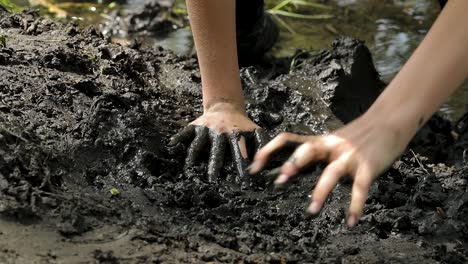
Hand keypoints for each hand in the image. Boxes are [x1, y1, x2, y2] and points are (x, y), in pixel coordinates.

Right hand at [169, 102, 267, 185]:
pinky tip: (171, 146)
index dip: (241, 165)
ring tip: (190, 167)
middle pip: (217, 150)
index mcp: (236, 134)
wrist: (225, 106)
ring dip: (194, 155)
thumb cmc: (242, 125)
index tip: (243, 179)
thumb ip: (262, 145)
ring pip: (199, 143)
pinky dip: (178, 138)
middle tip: (212, 180)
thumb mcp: (255, 131)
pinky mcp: (195, 126)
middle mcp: (220, 132)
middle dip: (215, 164)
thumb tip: (263, 165)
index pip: (239, 151)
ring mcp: (206, 129)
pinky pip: (185, 132)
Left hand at [249, 113, 409, 226]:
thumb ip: (316, 152)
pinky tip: (351, 222)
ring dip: (320, 192)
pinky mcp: (368, 166)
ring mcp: (349, 156)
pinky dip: (355, 206)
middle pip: (308, 151)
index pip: (288, 139)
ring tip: (311, 211)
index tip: (254, 166)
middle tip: (280, 182)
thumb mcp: (332, 141)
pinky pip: (360, 188)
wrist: (389, 121)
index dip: (269, 150)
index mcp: (319, 141)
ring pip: (332, 173)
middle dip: (293, 166)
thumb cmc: (358, 135)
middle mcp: (331, 146)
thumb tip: (291, 169)